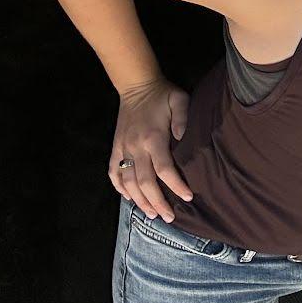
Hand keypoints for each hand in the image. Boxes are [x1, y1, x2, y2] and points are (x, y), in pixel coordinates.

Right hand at [110, 78, 194, 221]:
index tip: (187, 198)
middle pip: (145, 183)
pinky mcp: (115, 147)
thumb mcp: (179, 100)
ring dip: (140, 201)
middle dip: (158, 202)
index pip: (164, 169)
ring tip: (152, 214)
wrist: (136, 85)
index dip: (176, 186)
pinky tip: (129, 199)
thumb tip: (185, 140)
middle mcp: (136, 147)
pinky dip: (120, 188)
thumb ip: (184, 119)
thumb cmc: (162, 94)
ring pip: (128, 183)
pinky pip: (114, 173)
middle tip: (169, 217)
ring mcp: (123, 148)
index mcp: (153, 138)